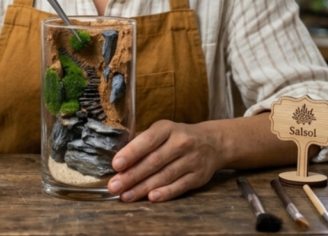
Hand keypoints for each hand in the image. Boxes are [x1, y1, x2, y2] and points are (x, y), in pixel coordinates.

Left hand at [107, 120, 221, 202]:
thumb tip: (119, 160)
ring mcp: (192, 160)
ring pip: (165, 176)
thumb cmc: (178, 137)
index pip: (147, 141)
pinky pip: (180, 186)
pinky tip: (151, 198)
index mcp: (167, 128)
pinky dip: (165, 193)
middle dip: (132, 176)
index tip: (116, 165)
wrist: (213, 143)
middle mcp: (181, 142)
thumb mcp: (162, 131)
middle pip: (154, 161)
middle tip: (114, 186)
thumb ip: (142, 142)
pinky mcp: (199, 176)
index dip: (131, 153)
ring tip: (126, 196)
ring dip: (143, 188)